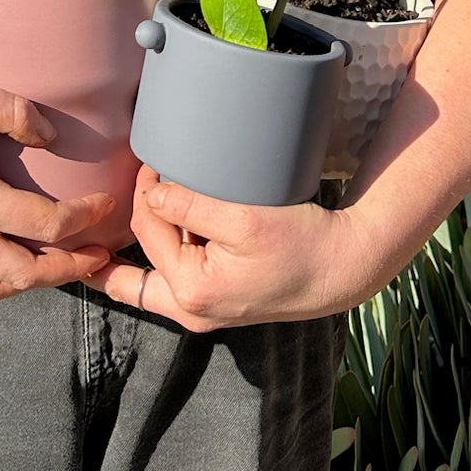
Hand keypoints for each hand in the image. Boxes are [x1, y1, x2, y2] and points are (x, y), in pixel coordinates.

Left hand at [83, 167, 383, 330]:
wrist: (342, 267)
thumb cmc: (300, 243)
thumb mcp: (243, 219)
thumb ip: (189, 206)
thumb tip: (149, 193)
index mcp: (191, 292)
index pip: (148, 230)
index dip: (144, 190)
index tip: (153, 159)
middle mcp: (191, 311)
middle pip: (136, 266)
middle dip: (127, 230)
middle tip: (133, 188)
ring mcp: (204, 311)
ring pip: (153, 275)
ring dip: (151, 238)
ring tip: (153, 200)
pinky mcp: (219, 302)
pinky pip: (177, 277)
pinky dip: (171, 249)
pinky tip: (177, 222)